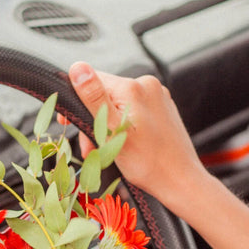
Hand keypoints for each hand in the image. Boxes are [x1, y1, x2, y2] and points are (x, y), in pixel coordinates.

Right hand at [68, 62, 209, 217]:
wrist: (181, 181)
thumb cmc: (148, 162)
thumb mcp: (112, 130)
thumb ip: (94, 97)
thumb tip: (76, 67)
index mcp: (133, 87)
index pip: (92, 80)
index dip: (76, 100)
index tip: (67, 123)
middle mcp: (147, 85)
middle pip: (105, 94)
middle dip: (93, 120)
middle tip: (90, 149)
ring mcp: (157, 97)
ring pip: (118, 104)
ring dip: (106, 126)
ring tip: (106, 152)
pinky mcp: (162, 109)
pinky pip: (133, 111)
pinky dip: (122, 127)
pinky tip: (123, 146)